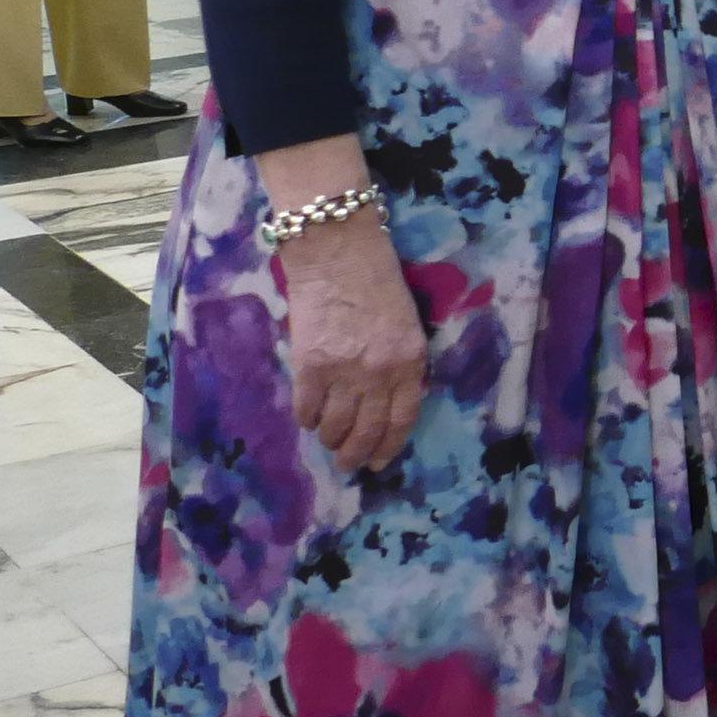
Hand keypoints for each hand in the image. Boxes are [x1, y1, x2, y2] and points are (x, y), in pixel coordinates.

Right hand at [280, 213, 426, 469]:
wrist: (338, 252)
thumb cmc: (378, 281)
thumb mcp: (407, 325)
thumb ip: (400, 364)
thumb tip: (385, 401)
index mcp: (411, 362)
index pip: (402, 419)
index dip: (389, 446)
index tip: (379, 462)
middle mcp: (380, 373)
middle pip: (367, 430)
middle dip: (357, 454)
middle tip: (349, 465)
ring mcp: (343, 372)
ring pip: (335, 425)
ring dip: (331, 440)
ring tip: (328, 443)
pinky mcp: (309, 365)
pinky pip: (306, 408)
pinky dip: (307, 419)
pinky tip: (309, 419)